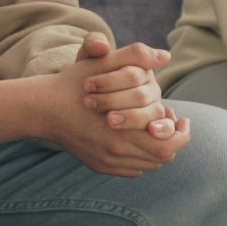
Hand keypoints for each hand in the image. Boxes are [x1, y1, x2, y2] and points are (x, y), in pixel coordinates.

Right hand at [42, 34, 189, 175]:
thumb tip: (165, 55)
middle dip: (172, 140)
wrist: (44, 108)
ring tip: (157, 128)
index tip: (182, 118)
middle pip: (162, 158)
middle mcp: (116, 152)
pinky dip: (141, 157)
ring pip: (148, 165)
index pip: (169, 146)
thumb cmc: (75, 82)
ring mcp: (106, 162)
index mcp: (122, 130)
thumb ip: (135, 55)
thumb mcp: (103, 62)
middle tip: (173, 122)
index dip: (181, 133)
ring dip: (157, 148)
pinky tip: (138, 137)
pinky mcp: (99, 166)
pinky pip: (132, 170)